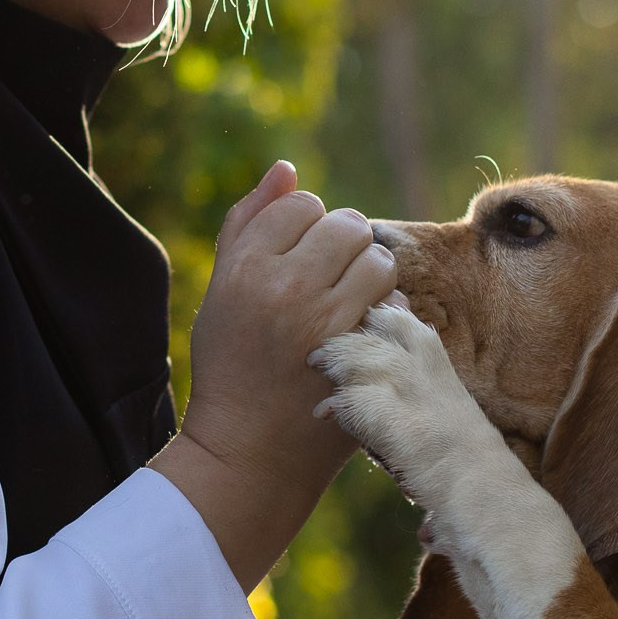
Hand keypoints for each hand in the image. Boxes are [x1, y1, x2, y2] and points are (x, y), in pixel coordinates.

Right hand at [152, 162, 400, 589]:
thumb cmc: (232, 363)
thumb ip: (248, 222)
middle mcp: (287, 289)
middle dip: (341, 244)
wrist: (249, 452)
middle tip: (324, 280)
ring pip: (376, 258)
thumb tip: (287, 167)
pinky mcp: (365, 355)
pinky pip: (395, 303)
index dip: (301, 227)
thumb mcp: (222, 290)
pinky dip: (383, 313)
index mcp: (245, 269)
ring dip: (367, 274)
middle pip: (344, 224)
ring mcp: (330, 323)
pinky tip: (358, 335)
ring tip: (343, 304)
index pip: (298, 204)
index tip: (293, 260)